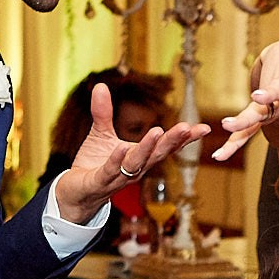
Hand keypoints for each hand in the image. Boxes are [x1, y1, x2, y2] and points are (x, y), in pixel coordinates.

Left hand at [56, 83, 210, 225]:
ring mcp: (118, 177)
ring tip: (158, 131)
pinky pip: (110, 171)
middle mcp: (134, 169)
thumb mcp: (101, 135)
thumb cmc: (94, 165)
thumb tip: (101, 84)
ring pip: (136, 163)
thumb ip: (103, 112)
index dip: (184, 139)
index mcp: (140, 157)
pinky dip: (117, 160)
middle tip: (186, 128)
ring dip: (147, 148)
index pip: (165, 147)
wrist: (74, 193)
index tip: (203, 128)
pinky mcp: (98, 183)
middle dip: (171, 142)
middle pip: (156, 155)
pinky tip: (122, 147)